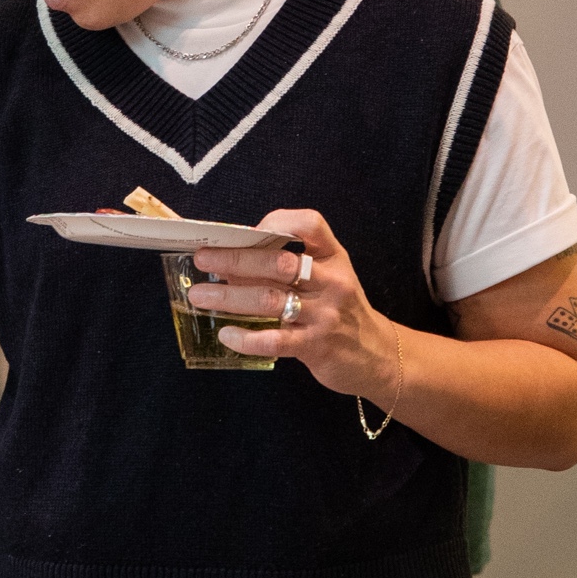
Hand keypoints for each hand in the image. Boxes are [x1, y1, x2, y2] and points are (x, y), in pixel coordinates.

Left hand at [191, 208, 401, 411]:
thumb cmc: (340, 312)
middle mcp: (333, 282)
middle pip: (279, 263)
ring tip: (200, 295)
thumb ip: (286, 269)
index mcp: (334, 257)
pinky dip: (246, 338)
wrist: (376, 356)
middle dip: (235, 259)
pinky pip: (275, 340)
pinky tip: (226, 334)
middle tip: (202, 259)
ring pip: (270, 299)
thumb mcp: (326, 280)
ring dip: (229, 296)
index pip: (311, 224)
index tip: (248, 231)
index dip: (278, 221)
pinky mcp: (317, 346)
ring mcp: (326, 314)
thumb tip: (230, 262)